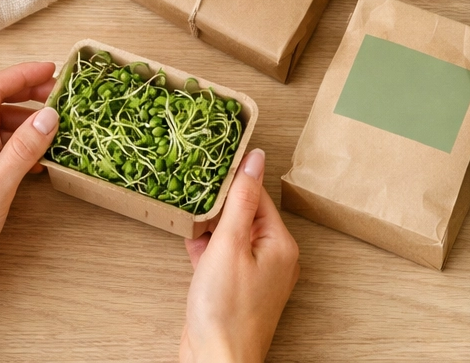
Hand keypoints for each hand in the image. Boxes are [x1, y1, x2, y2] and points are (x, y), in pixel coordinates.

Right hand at [181, 149, 298, 362]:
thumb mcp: (229, 244)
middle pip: (246, 215)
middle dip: (220, 204)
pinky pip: (224, 257)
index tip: (211, 166)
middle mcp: (274, 258)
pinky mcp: (237, 289)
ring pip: (233, 236)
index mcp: (280, 244)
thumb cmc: (225, 310)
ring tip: (189, 210)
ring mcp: (256, 276)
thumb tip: (255, 159)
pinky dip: (207, 248)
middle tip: (196, 187)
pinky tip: (189, 239)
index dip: (233, 181)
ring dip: (211, 225)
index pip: (257, 197)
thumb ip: (241, 199)